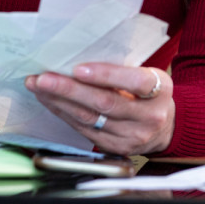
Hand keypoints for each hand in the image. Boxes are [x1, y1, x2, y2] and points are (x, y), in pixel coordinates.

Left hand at [25, 64, 173, 154]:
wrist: (166, 127)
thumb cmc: (151, 93)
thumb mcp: (150, 75)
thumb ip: (124, 69)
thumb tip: (79, 56)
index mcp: (160, 91)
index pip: (134, 81)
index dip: (105, 75)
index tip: (78, 68)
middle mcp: (148, 117)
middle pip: (105, 103)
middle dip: (69, 90)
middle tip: (43, 78)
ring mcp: (132, 137)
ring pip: (89, 119)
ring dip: (59, 102)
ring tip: (38, 87)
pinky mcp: (116, 148)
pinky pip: (84, 131)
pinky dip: (64, 114)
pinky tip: (50, 102)